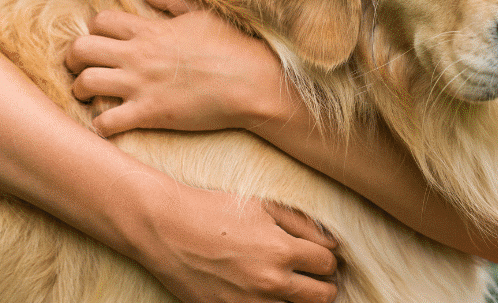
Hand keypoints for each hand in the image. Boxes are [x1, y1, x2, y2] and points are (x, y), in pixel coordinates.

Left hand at [67, 0, 289, 136]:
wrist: (251, 82)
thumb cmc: (231, 46)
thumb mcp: (201, 14)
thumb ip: (171, 0)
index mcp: (149, 30)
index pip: (100, 21)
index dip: (94, 30)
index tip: (102, 42)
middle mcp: (137, 55)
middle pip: (80, 49)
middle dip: (73, 59)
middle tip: (80, 68)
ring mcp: (140, 85)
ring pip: (84, 84)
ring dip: (80, 91)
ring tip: (88, 97)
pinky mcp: (149, 113)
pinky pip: (106, 122)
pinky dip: (100, 125)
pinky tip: (109, 124)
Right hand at [142, 182, 338, 302]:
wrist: (165, 229)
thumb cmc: (213, 210)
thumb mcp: (262, 205)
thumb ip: (302, 223)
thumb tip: (332, 243)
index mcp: (282, 250)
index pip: (328, 264)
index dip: (326, 259)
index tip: (317, 257)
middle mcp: (270, 282)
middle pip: (322, 297)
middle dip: (323, 286)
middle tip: (312, 278)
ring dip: (297, 301)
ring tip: (287, 288)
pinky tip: (264, 296)